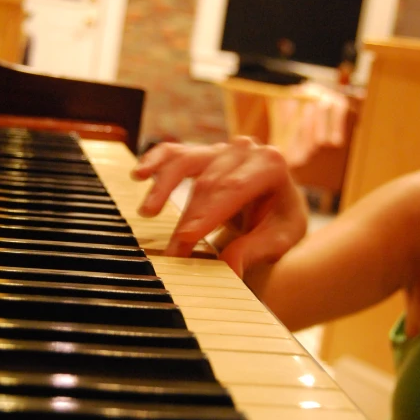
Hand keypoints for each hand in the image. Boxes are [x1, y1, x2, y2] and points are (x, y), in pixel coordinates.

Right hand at [131, 136, 307, 277]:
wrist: (280, 205)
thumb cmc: (280, 221)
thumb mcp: (279, 240)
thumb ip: (255, 250)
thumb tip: (231, 269)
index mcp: (271, 165)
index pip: (233, 189)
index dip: (208, 213)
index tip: (187, 236)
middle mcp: (246, 150)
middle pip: (208, 184)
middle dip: (187, 219)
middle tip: (173, 253)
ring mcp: (222, 149)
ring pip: (187, 164)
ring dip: (163, 187)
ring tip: (147, 213)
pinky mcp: (203, 153)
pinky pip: (175, 153)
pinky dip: (156, 162)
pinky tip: (139, 174)